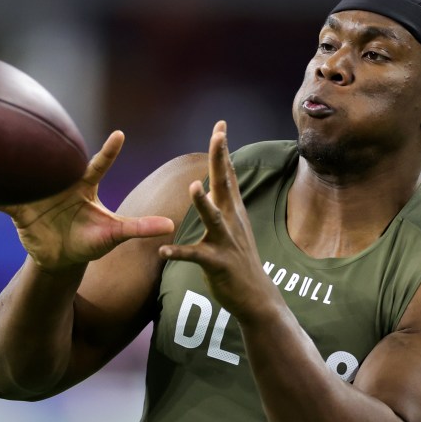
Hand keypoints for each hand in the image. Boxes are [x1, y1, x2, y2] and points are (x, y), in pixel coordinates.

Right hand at [0, 131, 173, 271]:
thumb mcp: (114, 235)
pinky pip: (3, 200)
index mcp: (85, 188)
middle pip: (58, 162)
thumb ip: (139, 228)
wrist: (60, 258)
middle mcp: (61, 185)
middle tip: (56, 123)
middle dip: (55, 146)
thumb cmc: (90, 243)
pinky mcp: (20, 210)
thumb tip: (171, 226)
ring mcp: (39, 195)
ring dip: (17, 164)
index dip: (110, 152)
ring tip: (4, 142)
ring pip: (28, 175)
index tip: (121, 134)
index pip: (99, 166)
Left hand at [158, 121, 277, 322]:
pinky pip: (195, 257)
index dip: (223, 149)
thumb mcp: (235, 227)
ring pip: (213, 219)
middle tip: (217, 136)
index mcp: (233, 211)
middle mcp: (232, 221)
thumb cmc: (240, 260)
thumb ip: (225, 203)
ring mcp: (226, 242)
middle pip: (224, 185)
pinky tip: (164, 252)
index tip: (220, 125)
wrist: (256, 296)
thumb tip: (217, 182)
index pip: (228, 174)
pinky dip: (179, 254)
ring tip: (193, 187)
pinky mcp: (217, 264)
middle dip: (220, 160)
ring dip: (203, 203)